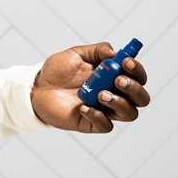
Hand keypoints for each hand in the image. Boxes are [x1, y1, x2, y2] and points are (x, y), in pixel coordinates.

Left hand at [30, 42, 149, 133]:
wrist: (36, 87)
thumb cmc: (58, 71)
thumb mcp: (77, 53)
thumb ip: (97, 51)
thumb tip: (116, 53)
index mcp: (114, 76)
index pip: (137, 76)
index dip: (137, 70)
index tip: (126, 62)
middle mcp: (114, 94)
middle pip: (141, 98)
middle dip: (134, 89)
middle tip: (117, 80)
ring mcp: (104, 110)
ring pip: (129, 114)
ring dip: (120, 103)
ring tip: (100, 94)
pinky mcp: (91, 123)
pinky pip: (105, 126)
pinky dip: (98, 116)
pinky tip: (84, 107)